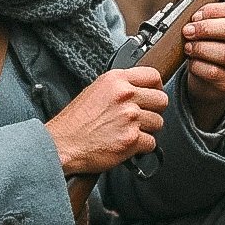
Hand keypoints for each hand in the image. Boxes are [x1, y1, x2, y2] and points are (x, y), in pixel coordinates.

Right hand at [45, 67, 167, 174]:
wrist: (62, 144)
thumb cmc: (74, 122)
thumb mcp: (94, 90)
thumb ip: (119, 87)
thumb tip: (139, 90)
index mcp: (116, 80)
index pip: (153, 76)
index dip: (156, 88)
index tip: (152, 95)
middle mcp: (125, 96)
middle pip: (161, 100)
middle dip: (154, 111)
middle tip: (142, 118)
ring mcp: (130, 117)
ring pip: (158, 123)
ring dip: (147, 130)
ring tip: (129, 132)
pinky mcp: (131, 139)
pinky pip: (151, 143)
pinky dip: (141, 148)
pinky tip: (126, 144)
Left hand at [173, 0, 224, 130]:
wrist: (209, 81)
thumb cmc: (208, 45)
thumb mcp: (203, 23)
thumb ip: (192, 2)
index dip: (212, 11)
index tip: (195, 15)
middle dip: (205, 28)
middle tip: (187, 31)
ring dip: (201, 48)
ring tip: (187, 47)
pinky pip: (215, 72)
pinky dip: (198, 66)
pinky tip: (191, 63)